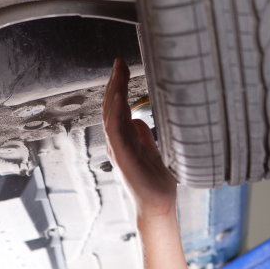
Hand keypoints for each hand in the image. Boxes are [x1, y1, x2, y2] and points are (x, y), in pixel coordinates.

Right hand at [102, 59, 177, 220]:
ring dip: (114, 93)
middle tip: (119, 62)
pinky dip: (115, 114)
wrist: (158, 205)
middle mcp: (118, 143)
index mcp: (124, 139)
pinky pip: (116, 133)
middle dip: (114, 83)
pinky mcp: (124, 159)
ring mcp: (119, 150)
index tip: (122, 67)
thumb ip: (144, 136)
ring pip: (111, 116)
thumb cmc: (155, 182)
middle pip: (111, 107)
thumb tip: (139, 119)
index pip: (117, 107)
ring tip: (118, 73)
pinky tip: (118, 98)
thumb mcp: (152, 152)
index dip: (118, 87)